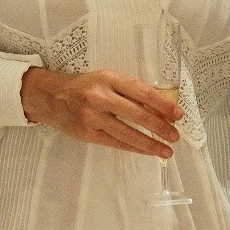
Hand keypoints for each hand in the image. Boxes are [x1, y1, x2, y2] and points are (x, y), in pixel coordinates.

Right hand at [20, 67, 181, 156]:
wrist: (52, 97)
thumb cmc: (85, 86)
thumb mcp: (107, 79)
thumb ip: (129, 90)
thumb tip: (160, 106)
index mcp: (109, 78)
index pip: (142, 92)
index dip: (162, 104)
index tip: (177, 114)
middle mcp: (100, 97)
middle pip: (137, 114)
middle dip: (160, 127)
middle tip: (175, 136)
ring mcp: (93, 117)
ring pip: (127, 133)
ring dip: (150, 144)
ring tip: (166, 151)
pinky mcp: (88, 134)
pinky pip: (116, 143)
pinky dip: (134, 148)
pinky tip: (147, 151)